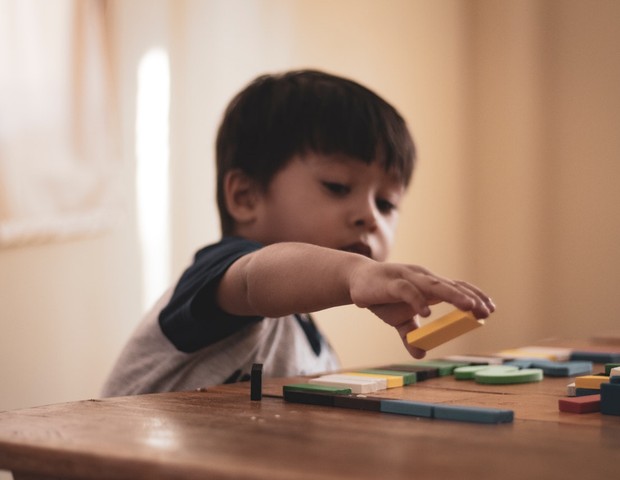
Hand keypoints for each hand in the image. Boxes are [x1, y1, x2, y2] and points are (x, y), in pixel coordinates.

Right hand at [348, 261, 494, 357]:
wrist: (355, 281)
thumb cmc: (381, 296)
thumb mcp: (398, 320)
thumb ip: (411, 335)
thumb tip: (420, 354)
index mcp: (428, 286)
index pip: (456, 287)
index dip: (474, 297)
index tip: (489, 310)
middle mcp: (422, 279)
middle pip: (451, 286)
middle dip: (470, 298)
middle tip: (486, 311)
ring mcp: (408, 278)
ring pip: (434, 285)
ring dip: (453, 295)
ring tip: (469, 306)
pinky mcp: (392, 283)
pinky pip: (408, 291)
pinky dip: (418, 301)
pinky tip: (427, 314)